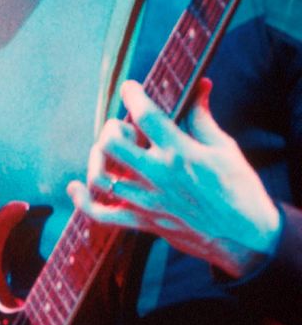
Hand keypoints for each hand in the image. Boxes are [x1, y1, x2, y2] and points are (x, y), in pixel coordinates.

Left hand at [68, 79, 280, 278]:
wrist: (247, 238)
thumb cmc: (240, 190)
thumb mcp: (226, 150)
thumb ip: (203, 118)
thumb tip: (201, 86)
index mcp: (182, 154)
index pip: (148, 117)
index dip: (134, 96)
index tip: (130, 87)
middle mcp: (159, 176)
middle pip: (112, 145)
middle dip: (112, 129)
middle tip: (123, 129)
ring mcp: (147, 201)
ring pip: (100, 177)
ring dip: (97, 159)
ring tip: (107, 153)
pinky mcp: (143, 222)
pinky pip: (101, 214)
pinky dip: (82, 201)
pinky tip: (76, 187)